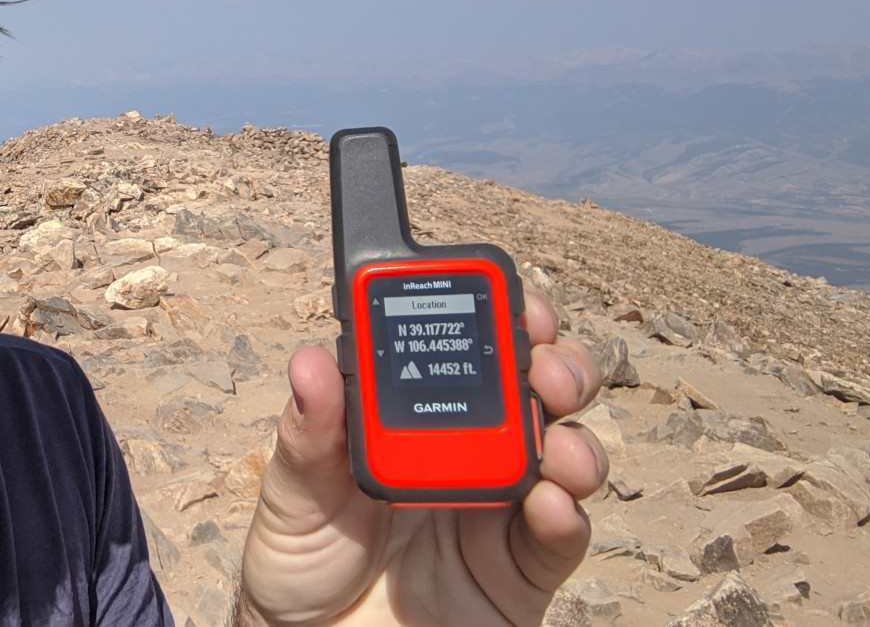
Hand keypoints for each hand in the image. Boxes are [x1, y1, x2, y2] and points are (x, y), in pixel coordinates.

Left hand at [235, 287, 606, 625]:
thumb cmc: (299, 565)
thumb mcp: (292, 494)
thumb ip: (309, 436)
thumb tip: (311, 361)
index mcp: (411, 417)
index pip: (465, 347)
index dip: (496, 314)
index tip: (507, 296)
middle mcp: (467, 451)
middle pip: (535, 389)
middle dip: (557, 364)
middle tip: (549, 368)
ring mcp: (499, 511)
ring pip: (566, 453)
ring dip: (577, 436)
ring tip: (562, 447)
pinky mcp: (519, 573)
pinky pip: (560, 538)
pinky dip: (568, 515)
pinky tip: (551, 503)